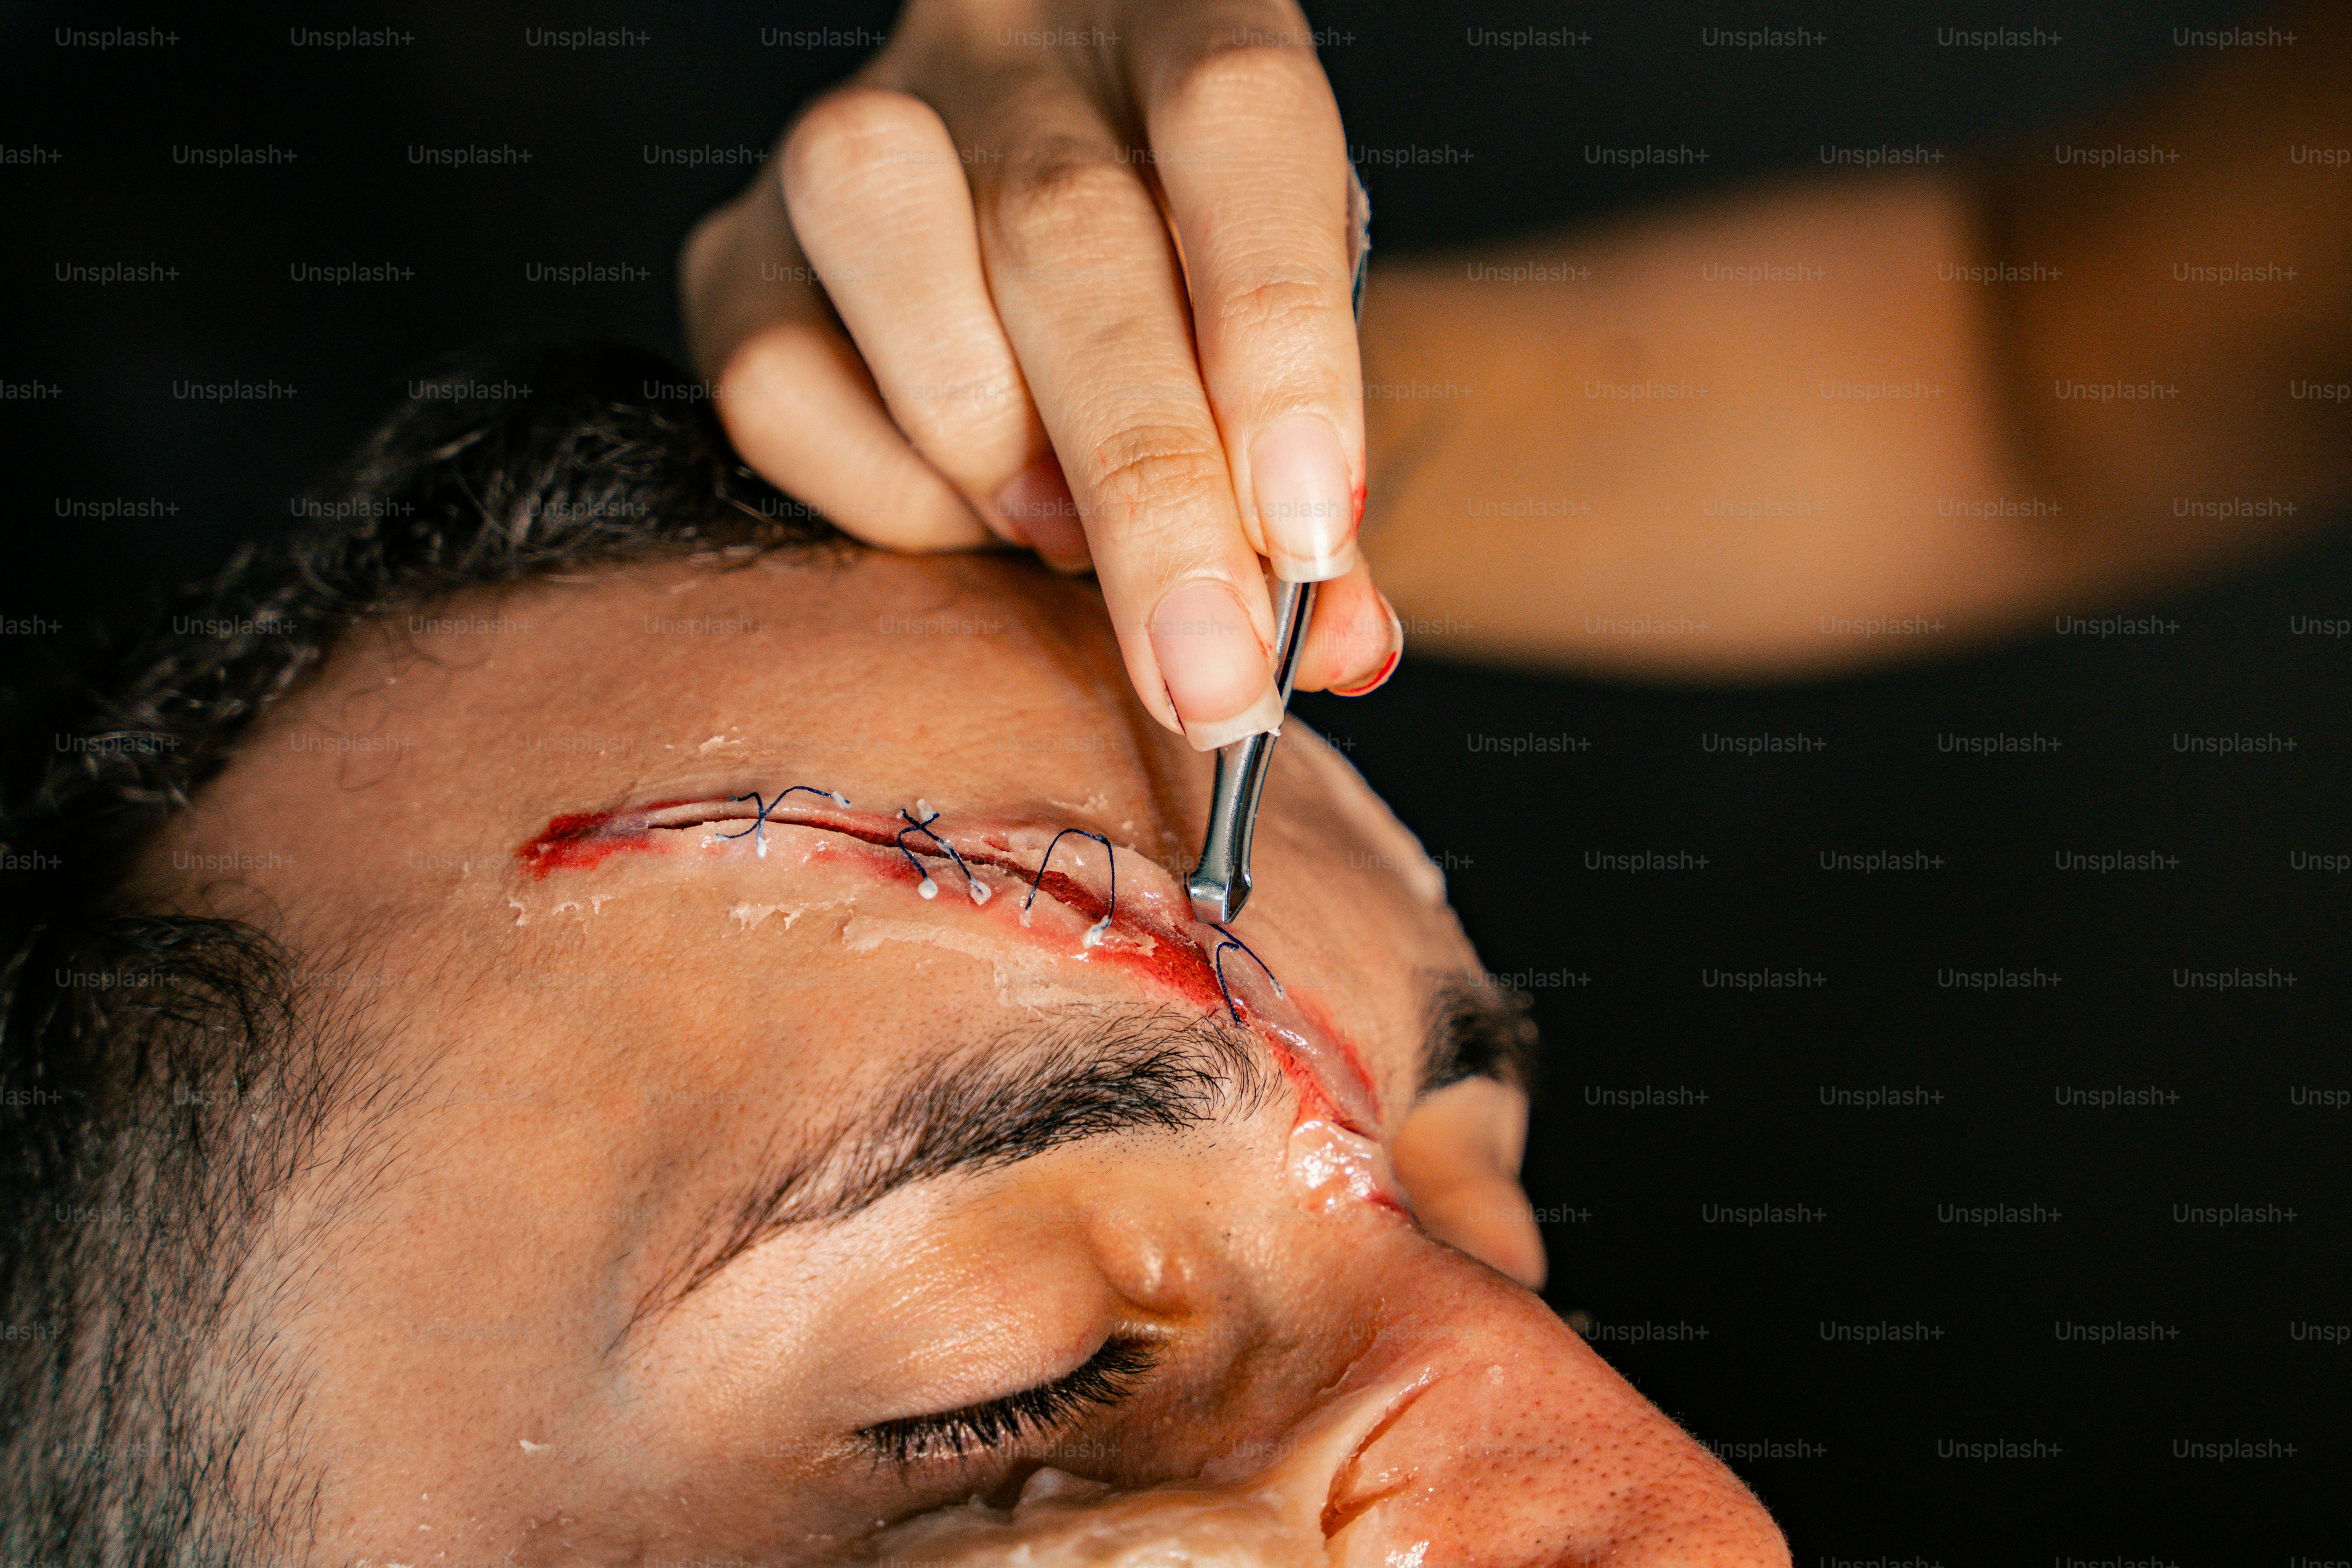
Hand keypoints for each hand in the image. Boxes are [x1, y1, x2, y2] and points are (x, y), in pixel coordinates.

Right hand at [680, 0, 1403, 748]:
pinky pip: (775, 379)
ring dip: (998, 450)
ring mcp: (858, 130)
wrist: (1051, 265)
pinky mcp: (738, 250)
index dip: (1278, 330)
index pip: (1238, 123)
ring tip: (1065, 541)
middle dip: (1147, 482)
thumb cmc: (1195, 319)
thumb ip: (1310, 501)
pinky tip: (966, 514)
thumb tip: (1339, 648)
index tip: (1310, 534)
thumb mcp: (1281, 363)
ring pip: (891, 248)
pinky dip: (884, 490)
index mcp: (1183, 24)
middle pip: (1065, 232)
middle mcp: (1012, 47)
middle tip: (1206, 672)